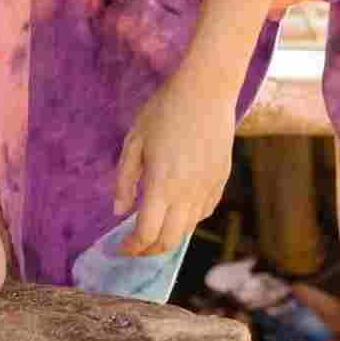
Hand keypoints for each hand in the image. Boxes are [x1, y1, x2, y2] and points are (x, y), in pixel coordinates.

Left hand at [114, 67, 236, 255]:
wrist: (206, 90)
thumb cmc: (164, 110)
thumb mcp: (134, 140)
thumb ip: (124, 179)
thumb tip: (119, 210)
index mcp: (162, 185)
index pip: (146, 234)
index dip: (130, 248)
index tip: (119, 248)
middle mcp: (187, 194)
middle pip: (168, 241)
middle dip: (148, 250)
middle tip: (134, 245)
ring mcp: (207, 188)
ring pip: (188, 229)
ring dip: (168, 235)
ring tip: (153, 227)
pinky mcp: (220, 180)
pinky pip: (204, 212)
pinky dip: (188, 220)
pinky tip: (177, 209)